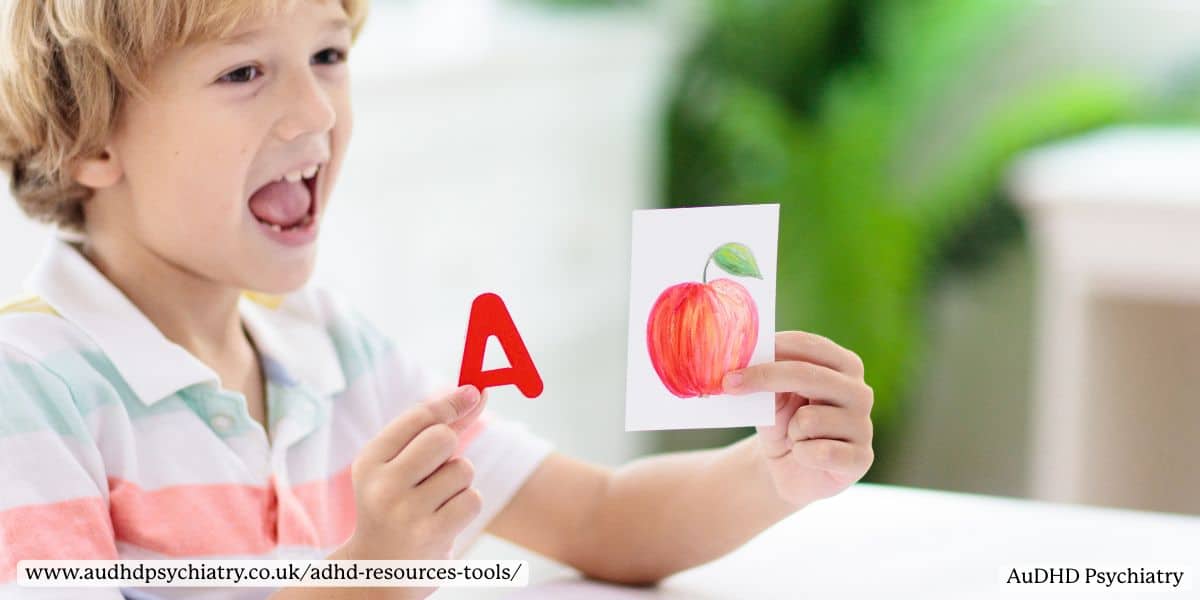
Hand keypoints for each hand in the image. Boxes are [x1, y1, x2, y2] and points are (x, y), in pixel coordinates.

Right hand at [341, 385, 487, 577]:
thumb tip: (476, 392)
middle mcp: (382, 485)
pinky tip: (444, 520)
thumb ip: (437, 428)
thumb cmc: (396, 505)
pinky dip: (466, 506)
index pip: (418, 417)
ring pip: (462, 469)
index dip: (451, 402)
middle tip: (437, 467)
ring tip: (435, 502)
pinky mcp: (430, 535)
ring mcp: (406, 512)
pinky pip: (472, 499)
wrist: (379, 570)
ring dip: (459, 483)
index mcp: (370, 461)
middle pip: (443, 437)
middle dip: (451, 446)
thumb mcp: (401, 465)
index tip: (474, 391)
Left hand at [722, 331, 873, 506]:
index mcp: (844, 365)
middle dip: (764, 378)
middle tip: (729, 384)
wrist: (791, 470)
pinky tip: (806, 457)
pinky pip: (820, 452)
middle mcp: (860, 391)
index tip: (736, 355)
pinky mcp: (861, 459)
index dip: (771, 348)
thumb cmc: (784, 424)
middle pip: (807, 375)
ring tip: (796, 438)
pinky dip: (802, 455)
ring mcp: (863, 426)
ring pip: (809, 419)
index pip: (807, 346)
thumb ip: (767, 378)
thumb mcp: (772, 397)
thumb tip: (745, 366)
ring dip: (790, 431)